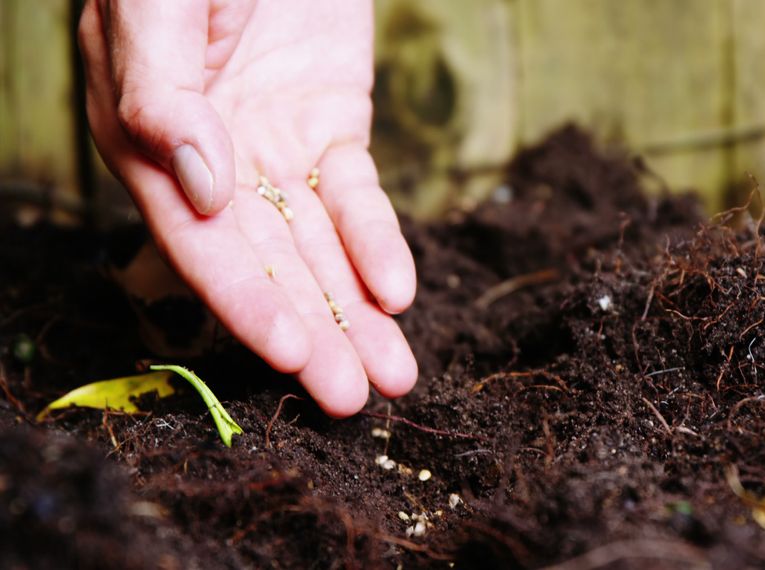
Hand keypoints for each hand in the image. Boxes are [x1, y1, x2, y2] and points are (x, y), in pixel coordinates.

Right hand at [78, 0, 417, 416]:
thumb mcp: (153, 5)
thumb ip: (159, 94)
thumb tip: (201, 189)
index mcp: (151, 144)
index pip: (201, 245)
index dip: (247, 302)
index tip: (294, 355)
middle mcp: (215, 162)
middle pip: (268, 264)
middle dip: (315, 331)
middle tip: (353, 397)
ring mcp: (276, 148)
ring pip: (319, 246)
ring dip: (356, 311)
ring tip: (392, 374)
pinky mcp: (330, 126)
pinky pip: (356, 195)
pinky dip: (377, 242)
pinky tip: (399, 292)